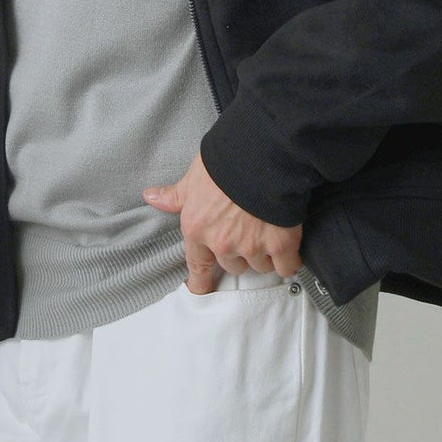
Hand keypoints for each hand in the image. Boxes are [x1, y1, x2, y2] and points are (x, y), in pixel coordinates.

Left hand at [143, 151, 303, 293]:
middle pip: (234, 264)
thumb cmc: (227, 160)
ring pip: (260, 265)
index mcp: (198, 228)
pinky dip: (289, 259)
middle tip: (248, 228)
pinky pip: (286, 266)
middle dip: (241, 251)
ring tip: (269, 227)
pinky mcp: (280, 245)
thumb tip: (152, 197)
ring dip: (265, 253)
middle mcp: (222, 243)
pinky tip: (289, 248)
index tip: (201, 289)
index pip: (197, 263)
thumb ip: (176, 195)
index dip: (200, 280)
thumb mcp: (194, 176)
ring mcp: (252, 246)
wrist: (262, 153)